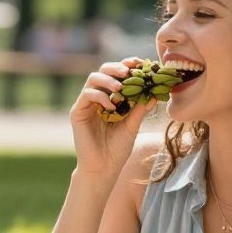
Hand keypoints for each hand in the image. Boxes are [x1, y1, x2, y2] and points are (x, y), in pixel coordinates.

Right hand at [67, 58, 148, 179]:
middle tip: (129, 71)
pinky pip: (86, 95)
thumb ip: (140, 109)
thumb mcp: (133, 125)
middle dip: (116, 68)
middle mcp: (97, 98)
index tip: (140, 64)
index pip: (117, 75)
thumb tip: (154, 93)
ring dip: (108, 79)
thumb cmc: (118, 149)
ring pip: (93, 79)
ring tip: (120, 87)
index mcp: (110, 98)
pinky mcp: (77, 113)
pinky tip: (111, 106)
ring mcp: (86, 105)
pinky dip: (100, 96)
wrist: (104, 168)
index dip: (127, 66)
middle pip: (103, 71)